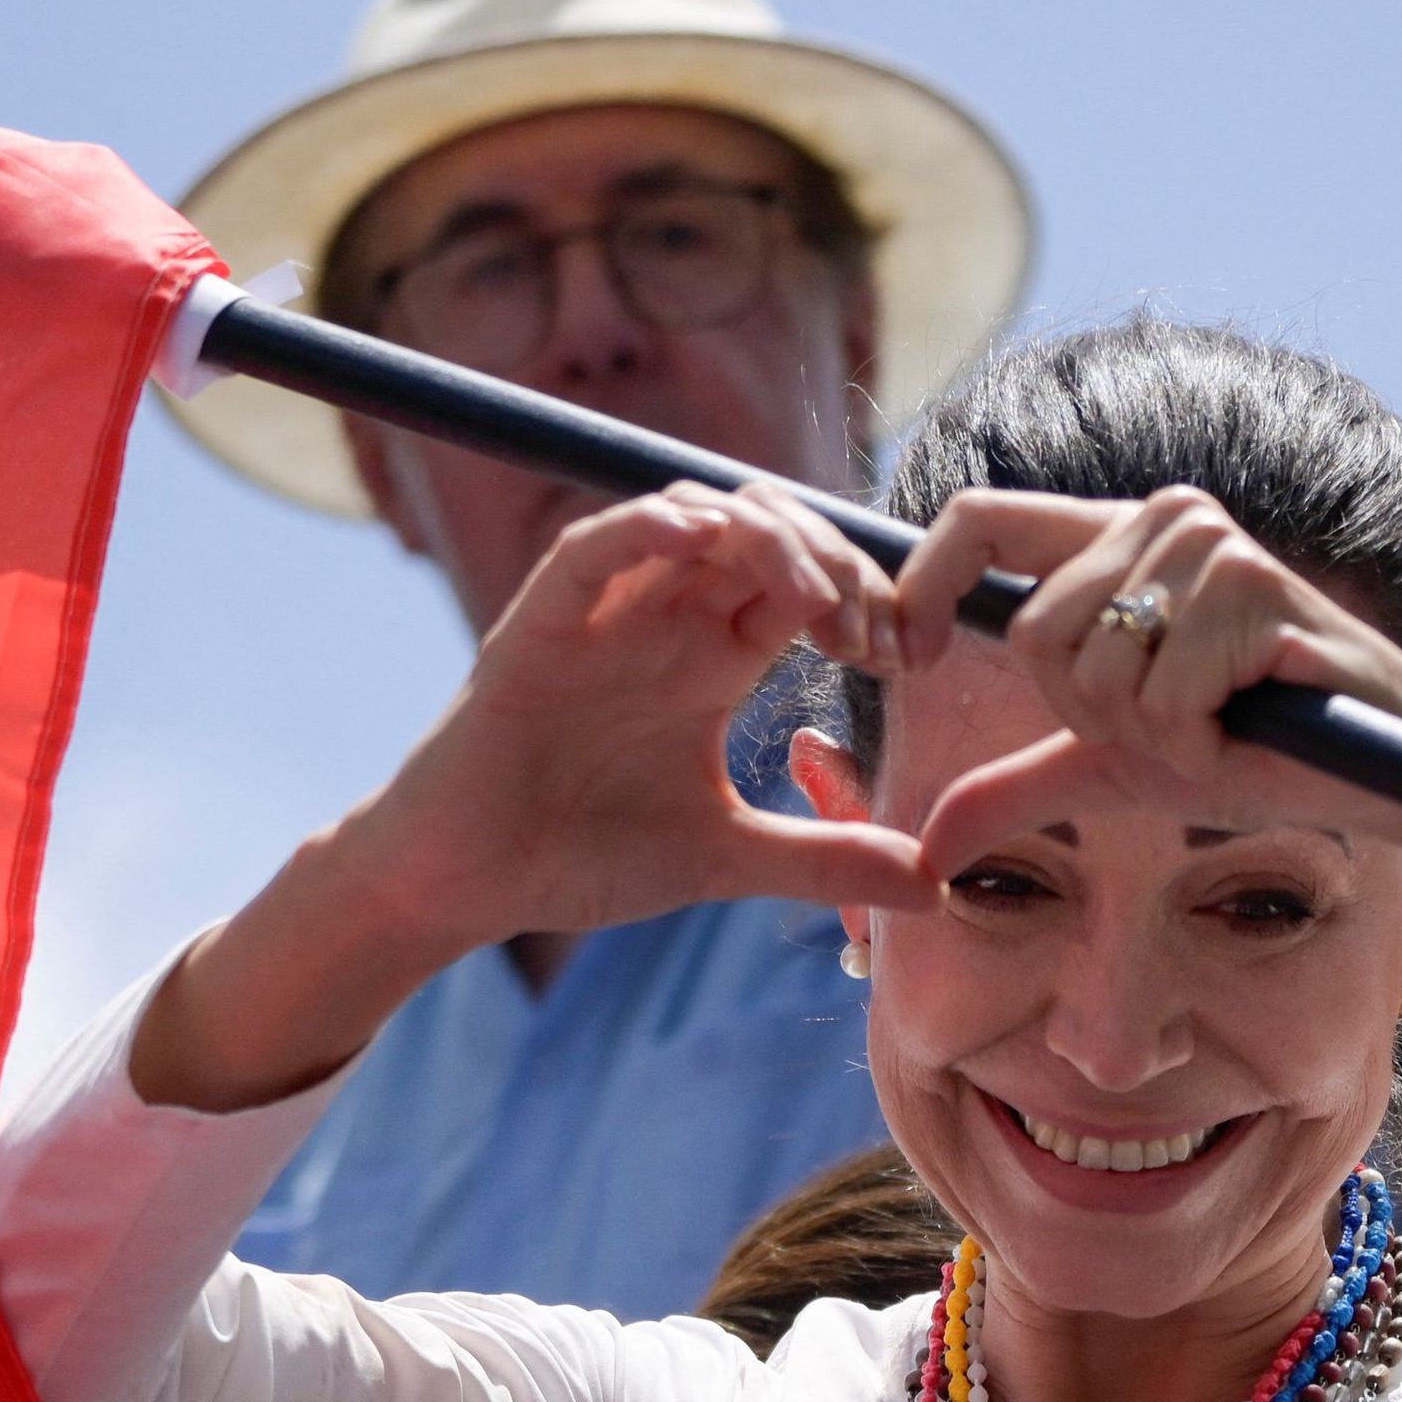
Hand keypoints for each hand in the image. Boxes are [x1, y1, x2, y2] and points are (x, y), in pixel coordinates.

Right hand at [131, 482, 936, 1114]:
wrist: (467, 881)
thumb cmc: (581, 858)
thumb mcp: (727, 860)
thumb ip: (824, 861)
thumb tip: (933, 886)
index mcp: (711, 659)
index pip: (805, 586)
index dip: (862, 597)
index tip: (901, 654)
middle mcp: (665, 619)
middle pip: (766, 532)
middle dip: (830, 561)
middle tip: (862, 630)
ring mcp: (604, 612)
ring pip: (695, 515)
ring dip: (764, 537)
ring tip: (806, 599)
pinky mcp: (540, 620)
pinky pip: (596, 543)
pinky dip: (648, 524)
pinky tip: (701, 538)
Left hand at [891, 486, 1401, 877]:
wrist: (1377, 772)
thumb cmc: (1250, 751)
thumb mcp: (1111, 770)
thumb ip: (1014, 790)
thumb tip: (924, 850)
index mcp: (1112, 542)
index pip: (976, 520)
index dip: (919, 583)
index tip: (902, 654)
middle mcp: (1157, 520)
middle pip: (1034, 633)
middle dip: (1090, 716)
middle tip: (1171, 724)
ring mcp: (1208, 543)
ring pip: (1097, 670)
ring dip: (1153, 734)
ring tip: (1218, 722)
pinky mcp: (1252, 586)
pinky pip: (1163, 694)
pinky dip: (1198, 742)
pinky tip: (1248, 727)